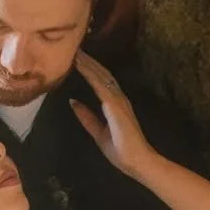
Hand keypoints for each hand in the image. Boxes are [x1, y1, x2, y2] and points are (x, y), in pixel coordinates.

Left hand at [69, 50, 157, 179]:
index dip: (90, 70)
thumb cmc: (121, 150)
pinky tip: (81, 66)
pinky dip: (89, 74)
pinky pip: (100, 86)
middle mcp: (118, 98)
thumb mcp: (98, 132)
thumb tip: (73, 101)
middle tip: (76, 49)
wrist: (136, 161)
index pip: (101, 82)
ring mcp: (117, 100)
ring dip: (88, 64)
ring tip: (76, 53)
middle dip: (89, 62)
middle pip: (102, 74)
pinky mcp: (115, 105)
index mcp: (115, 104)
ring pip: (101, 76)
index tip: (78, 59)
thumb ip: (87, 117)